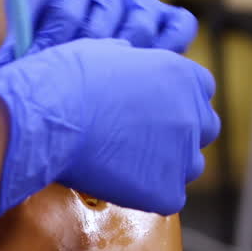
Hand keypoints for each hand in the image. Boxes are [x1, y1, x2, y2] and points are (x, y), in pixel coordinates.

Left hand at [0, 0, 197, 66]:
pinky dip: (174, 44)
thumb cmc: (38, 14)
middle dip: (84, 54)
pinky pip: (181, 24)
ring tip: (103, 82)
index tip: (37, 66)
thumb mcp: (20, 18)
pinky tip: (152, 70)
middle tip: (71, 79)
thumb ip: (17, 39)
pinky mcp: (162, 14)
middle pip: (108, 20)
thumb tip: (12, 67)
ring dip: (122, 58)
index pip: (69, 9)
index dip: (51, 42)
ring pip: (144, 27)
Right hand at [0, 39, 218, 219]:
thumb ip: (129, 61)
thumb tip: (127, 62)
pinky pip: (168, 198)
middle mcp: (192, 114)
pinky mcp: (167, 192)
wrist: (47, 120)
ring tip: (128, 165)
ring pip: (190, 166)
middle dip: (180, 133)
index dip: (177, 100)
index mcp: (182, 75)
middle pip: (204, 128)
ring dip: (167, 166)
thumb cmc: (65, 81)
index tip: (155, 109)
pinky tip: (119, 184)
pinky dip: (148, 194)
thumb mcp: (102, 52)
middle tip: (143, 139)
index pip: (201, 90)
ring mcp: (183, 156)